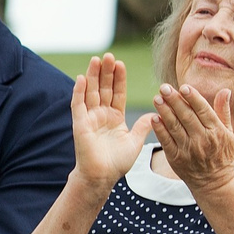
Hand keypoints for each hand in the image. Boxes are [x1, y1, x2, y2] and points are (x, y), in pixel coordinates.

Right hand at [71, 53, 156, 192]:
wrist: (102, 177)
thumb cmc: (117, 163)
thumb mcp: (135, 142)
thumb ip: (143, 127)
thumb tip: (155, 113)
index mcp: (115, 117)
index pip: (118, 92)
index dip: (119, 78)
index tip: (121, 63)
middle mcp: (102, 114)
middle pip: (104, 88)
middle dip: (106, 72)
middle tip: (109, 55)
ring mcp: (90, 118)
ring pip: (91, 92)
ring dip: (92, 76)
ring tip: (96, 59)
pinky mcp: (80, 124)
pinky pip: (78, 105)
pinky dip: (79, 92)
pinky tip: (81, 78)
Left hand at [153, 80, 233, 195]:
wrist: (214, 182)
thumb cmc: (222, 153)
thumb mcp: (228, 132)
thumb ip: (223, 111)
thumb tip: (225, 90)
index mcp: (216, 132)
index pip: (203, 111)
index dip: (193, 98)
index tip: (183, 87)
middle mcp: (203, 140)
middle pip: (186, 116)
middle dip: (174, 100)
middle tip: (164, 88)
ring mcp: (189, 150)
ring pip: (174, 127)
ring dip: (164, 111)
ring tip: (156, 98)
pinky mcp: (176, 158)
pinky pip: (166, 141)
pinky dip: (160, 130)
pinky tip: (154, 118)